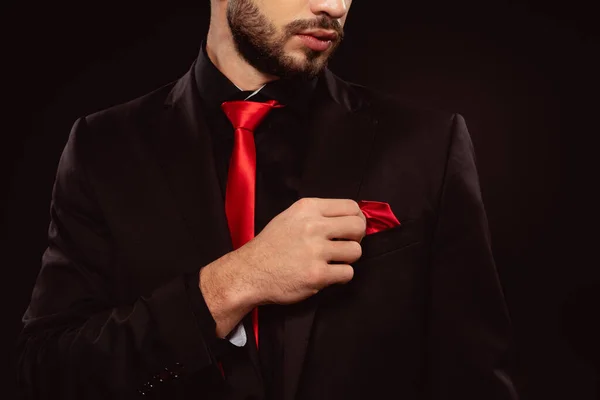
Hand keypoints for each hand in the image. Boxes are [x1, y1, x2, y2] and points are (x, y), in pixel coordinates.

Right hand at [199, 197, 365, 336]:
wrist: (250, 272)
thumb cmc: (271, 245)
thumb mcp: (290, 217)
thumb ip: (318, 214)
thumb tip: (350, 218)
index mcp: (308, 208)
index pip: (351, 207)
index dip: (356, 219)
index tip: (350, 229)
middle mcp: (313, 226)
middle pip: (358, 227)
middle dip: (356, 238)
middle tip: (345, 245)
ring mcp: (316, 251)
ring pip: (356, 251)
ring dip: (348, 259)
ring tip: (333, 261)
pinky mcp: (317, 275)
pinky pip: (348, 273)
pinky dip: (340, 276)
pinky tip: (327, 274)